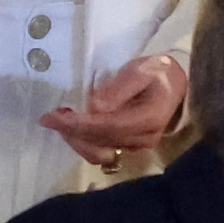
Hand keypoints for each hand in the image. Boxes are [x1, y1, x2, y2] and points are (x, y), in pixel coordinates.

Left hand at [42, 55, 187, 170]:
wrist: (174, 85)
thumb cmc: (157, 73)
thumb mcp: (140, 70)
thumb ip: (119, 87)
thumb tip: (95, 107)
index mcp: (149, 118)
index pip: (107, 126)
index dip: (79, 124)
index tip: (55, 116)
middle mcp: (144, 138)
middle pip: (100, 142)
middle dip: (71, 132)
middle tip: (49, 118)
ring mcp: (138, 147)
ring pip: (99, 153)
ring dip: (75, 140)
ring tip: (58, 122)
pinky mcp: (130, 148)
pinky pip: (102, 152)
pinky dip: (84, 142)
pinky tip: (72, 128)